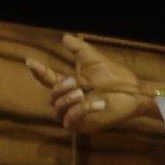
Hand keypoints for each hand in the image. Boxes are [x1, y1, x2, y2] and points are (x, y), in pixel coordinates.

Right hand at [26, 34, 149, 134]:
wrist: (133, 92)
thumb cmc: (116, 77)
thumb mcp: (94, 60)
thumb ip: (79, 50)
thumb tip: (64, 37)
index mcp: (70, 85)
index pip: (48, 80)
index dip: (39, 71)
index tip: (30, 61)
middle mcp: (70, 101)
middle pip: (52, 98)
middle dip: (60, 89)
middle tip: (73, 82)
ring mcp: (77, 115)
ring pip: (58, 111)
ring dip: (67, 100)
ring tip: (81, 93)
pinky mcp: (85, 126)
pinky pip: (72, 121)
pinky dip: (82, 110)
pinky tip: (97, 103)